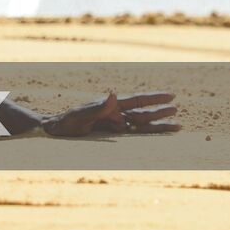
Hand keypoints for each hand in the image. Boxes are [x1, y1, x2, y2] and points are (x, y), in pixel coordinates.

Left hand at [42, 92, 178, 136]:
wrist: (53, 132)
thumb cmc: (64, 123)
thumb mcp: (79, 115)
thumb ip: (97, 107)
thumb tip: (114, 93)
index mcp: (109, 106)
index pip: (136, 101)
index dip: (153, 99)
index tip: (171, 96)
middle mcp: (113, 113)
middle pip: (141, 112)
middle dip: (159, 111)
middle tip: (176, 109)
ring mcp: (112, 124)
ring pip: (140, 124)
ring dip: (157, 124)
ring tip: (176, 125)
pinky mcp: (110, 134)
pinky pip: (132, 134)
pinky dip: (145, 135)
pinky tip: (155, 135)